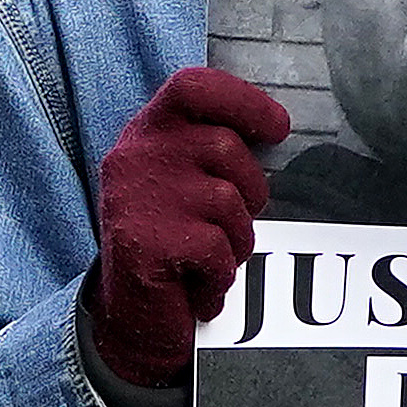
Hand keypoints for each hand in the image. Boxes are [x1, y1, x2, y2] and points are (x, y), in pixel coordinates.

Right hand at [83, 65, 283, 392]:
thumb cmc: (169, 244)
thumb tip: (274, 129)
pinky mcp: (145, 242)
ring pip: (228, 201)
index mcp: (144, 135)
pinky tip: (201, 288)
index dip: (243, 100)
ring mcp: (136, 198)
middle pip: (224, 147)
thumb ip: (207, 151)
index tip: (278, 127)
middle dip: (250, 190)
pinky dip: (220, 276)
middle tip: (235, 224)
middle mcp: (134, 158)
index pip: (192, 87)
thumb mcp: (178, 185)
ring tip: (212, 260)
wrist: (129, 319)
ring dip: (236, 241)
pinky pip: (217, 248)